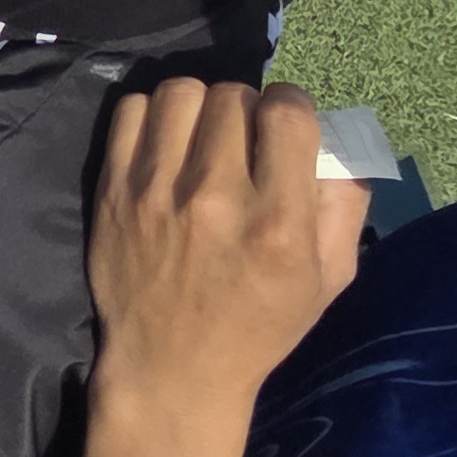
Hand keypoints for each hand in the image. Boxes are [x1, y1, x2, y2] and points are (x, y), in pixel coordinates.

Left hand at [88, 81, 366, 423]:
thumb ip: (344, 204)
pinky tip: (169, 143)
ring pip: (181, 92)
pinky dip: (156, 115)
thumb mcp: (330, 277)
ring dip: (202, 105)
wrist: (173, 364)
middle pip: (233, 95)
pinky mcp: (113, 188)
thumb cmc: (261, 323)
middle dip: (249, 107)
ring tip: (207, 135)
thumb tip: (338, 138)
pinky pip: (132, 109)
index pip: (287, 113)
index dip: (292, 107)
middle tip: (248, 136)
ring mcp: (156, 190)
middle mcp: (215, 198)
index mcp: (277, 223)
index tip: (287, 124)